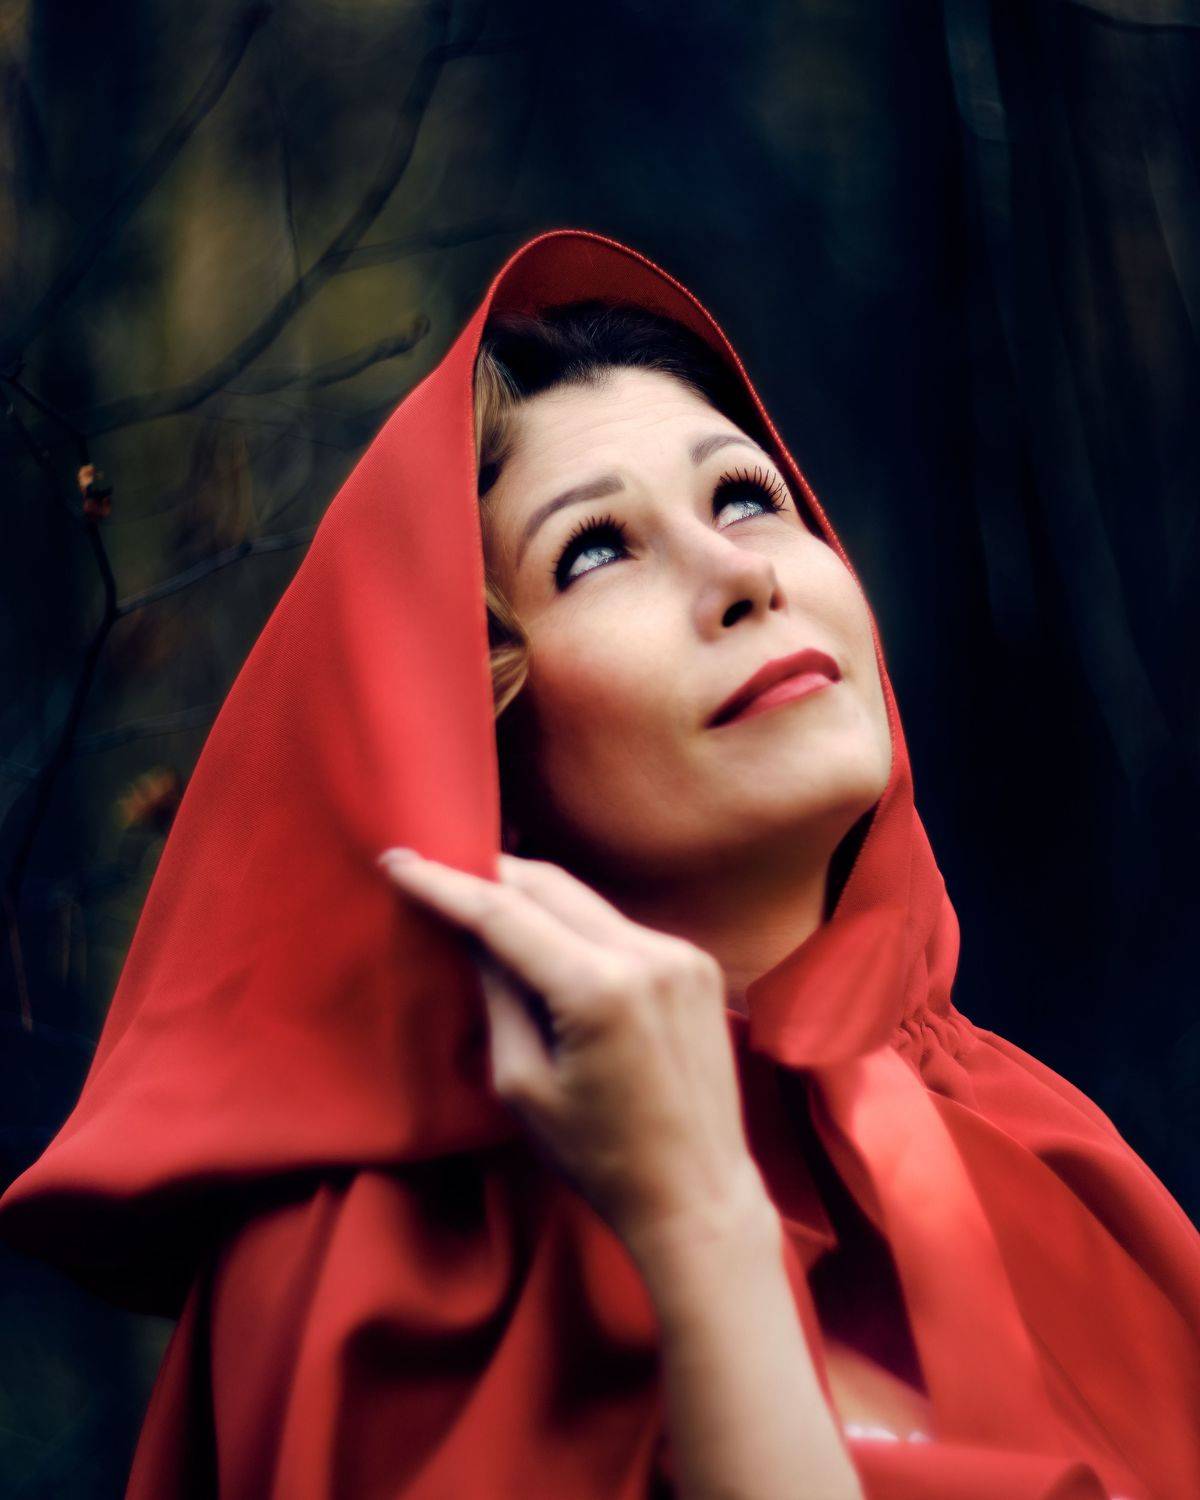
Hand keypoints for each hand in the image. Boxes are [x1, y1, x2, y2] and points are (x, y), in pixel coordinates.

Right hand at [376, 847, 767, 1270]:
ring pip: (585, 902)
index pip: (504, 914)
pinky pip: (620, 927)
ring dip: (535, 901)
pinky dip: (578, 928)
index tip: (400, 861)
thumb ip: (499, 996)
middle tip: (436, 869)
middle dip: (489, 875)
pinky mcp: (699, 965)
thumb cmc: (599, 1157)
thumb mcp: (523, 1083)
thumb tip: (474, 932)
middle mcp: (648, 955)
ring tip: (486, 910)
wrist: (697, 1194)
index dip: (445, 885)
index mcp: (599, 989)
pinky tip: (550, 948)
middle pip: (549, 886)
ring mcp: (682, 954)